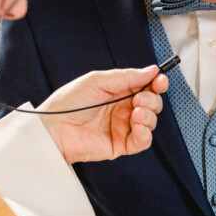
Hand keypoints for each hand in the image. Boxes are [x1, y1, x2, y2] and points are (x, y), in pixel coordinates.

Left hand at [39, 66, 167, 163]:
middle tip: (140, 99)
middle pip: (152, 104)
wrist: (54, 127)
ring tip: (136, 113)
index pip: (145, 87)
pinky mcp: (120, 145)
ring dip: (149, 116)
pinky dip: (145, 134)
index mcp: (118, 92)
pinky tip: (138, 127)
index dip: (156, 83)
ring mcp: (122, 127)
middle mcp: (122, 109)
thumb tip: (152, 70)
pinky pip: (142, 141)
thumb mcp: (98, 80)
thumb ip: (127, 76)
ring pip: (150, 122)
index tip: (160, 81)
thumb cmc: (68, 102)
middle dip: (152, 100)